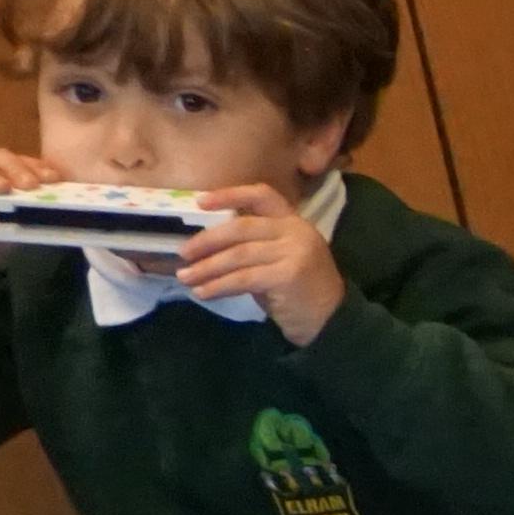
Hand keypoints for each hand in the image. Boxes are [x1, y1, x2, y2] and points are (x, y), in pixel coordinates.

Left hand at [172, 183, 344, 344]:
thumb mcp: (278, 258)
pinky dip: (218, 285)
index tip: (200, 202)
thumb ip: (252, 245)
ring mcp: (295, 252)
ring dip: (207, 267)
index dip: (230, 195)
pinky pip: (244, 278)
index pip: (262, 195)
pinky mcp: (289, 275)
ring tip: (186, 277)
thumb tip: (205, 244)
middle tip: (183, 254)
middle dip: (207, 240)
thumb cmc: (298, 289)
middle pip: (242, 227)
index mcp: (293, 221)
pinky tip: (202, 292)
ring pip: (239, 255)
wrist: (330, 320)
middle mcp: (297, 231)